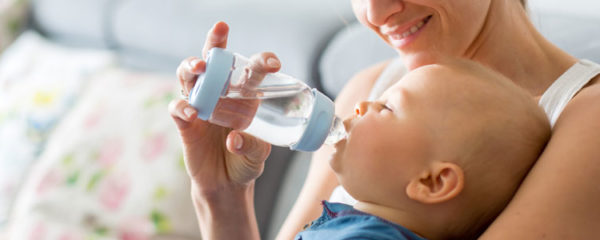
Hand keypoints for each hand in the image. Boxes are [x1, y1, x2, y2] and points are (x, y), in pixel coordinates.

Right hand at [169, 22, 280, 194]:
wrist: (226, 186)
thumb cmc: (246, 162)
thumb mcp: (258, 156)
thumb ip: (252, 147)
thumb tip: (234, 138)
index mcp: (245, 97)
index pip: (250, 70)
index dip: (260, 61)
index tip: (273, 63)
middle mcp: (220, 95)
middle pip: (213, 61)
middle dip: (214, 43)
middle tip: (220, 31)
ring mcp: (201, 107)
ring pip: (189, 77)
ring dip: (191, 66)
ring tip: (200, 68)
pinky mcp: (186, 124)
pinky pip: (177, 108)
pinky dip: (182, 107)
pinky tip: (192, 111)